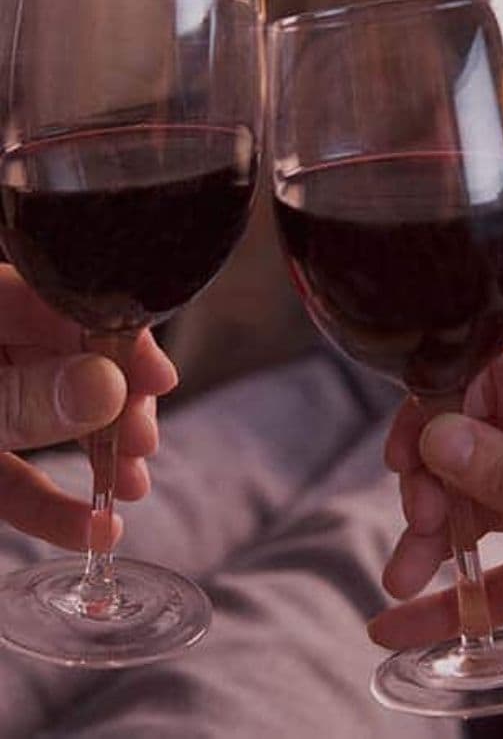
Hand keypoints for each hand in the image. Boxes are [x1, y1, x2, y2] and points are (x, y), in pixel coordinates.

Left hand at [0, 265, 177, 548]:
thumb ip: (20, 400)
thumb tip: (109, 387)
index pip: (58, 299)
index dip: (117, 336)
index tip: (158, 381)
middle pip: (66, 356)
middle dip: (115, 404)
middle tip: (144, 443)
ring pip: (50, 412)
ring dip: (97, 454)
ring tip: (136, 487)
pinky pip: (15, 473)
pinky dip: (51, 504)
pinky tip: (93, 532)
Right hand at [373, 346, 502, 699]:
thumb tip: (437, 434)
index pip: (500, 378)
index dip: (444, 409)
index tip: (404, 457)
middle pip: (487, 441)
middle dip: (440, 485)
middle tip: (417, 528)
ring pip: (494, 501)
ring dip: (447, 538)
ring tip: (403, 582)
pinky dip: (475, 587)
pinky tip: (422, 618)